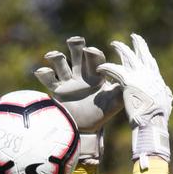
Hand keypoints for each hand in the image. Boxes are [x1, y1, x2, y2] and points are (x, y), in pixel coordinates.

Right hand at [34, 36, 123, 162]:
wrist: (85, 131)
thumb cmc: (101, 114)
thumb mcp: (115, 101)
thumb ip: (121, 87)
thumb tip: (129, 75)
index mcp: (95, 74)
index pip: (94, 58)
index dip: (93, 54)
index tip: (93, 53)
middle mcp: (80, 74)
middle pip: (76, 52)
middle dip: (75, 45)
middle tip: (76, 42)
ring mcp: (67, 81)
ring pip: (60, 62)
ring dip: (56, 56)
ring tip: (54, 56)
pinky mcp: (56, 91)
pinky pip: (48, 79)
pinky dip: (44, 73)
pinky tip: (43, 71)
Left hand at [98, 33, 172, 163]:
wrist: (152, 122)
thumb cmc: (158, 118)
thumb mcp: (165, 104)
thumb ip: (166, 97)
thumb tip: (169, 94)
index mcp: (157, 79)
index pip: (151, 63)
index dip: (147, 55)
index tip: (144, 49)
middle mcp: (148, 74)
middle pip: (142, 54)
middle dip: (138, 44)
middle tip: (134, 36)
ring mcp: (138, 75)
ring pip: (127, 56)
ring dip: (120, 49)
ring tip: (114, 43)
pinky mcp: (128, 81)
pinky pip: (114, 70)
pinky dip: (106, 68)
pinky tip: (100, 67)